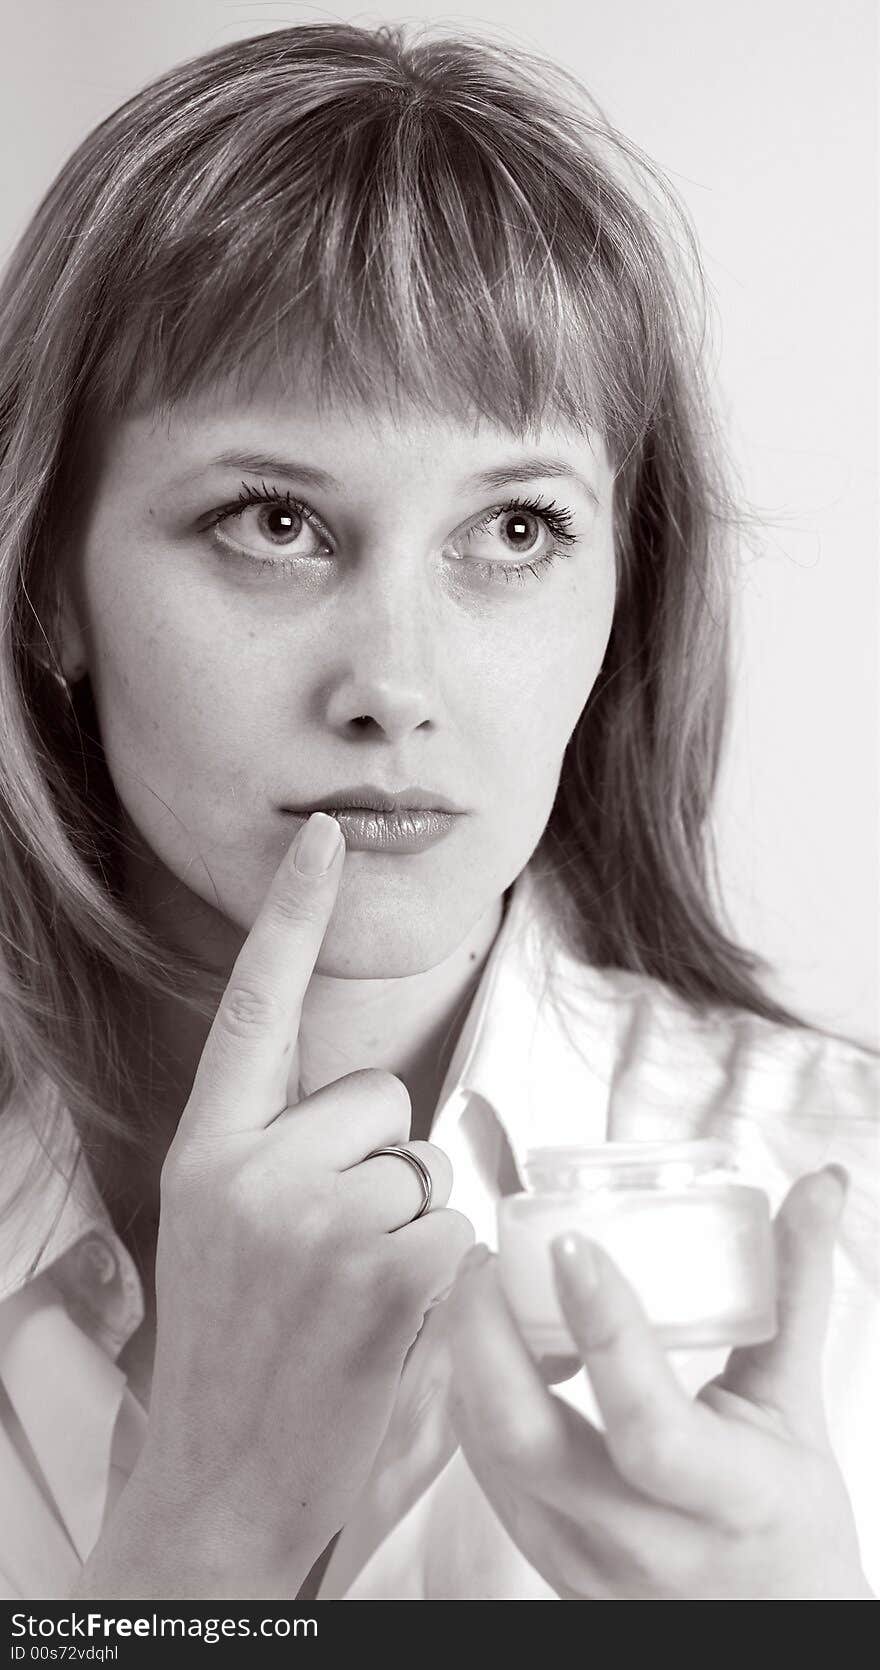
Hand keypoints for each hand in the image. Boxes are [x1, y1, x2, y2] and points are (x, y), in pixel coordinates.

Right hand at [127, 812, 472, 1595]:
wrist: (221, 1484)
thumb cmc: (235, 1354)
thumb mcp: (217, 1230)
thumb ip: (276, 1153)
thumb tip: (377, 1115)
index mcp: (207, 1150)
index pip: (256, 1007)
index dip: (292, 916)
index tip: (324, 838)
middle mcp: (255, 1169)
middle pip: (379, 1099)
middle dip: (376, 1164)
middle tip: (328, 1260)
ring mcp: (319, 1220)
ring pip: (423, 1166)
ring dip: (407, 1226)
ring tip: (346, 1303)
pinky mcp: (387, 1272)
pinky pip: (457, 1226)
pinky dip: (441, 1273)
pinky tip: (382, 1329)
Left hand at [444, 1167, 872, 1598]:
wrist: (770, 1630)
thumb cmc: (786, 1519)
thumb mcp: (797, 1405)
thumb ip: (797, 1289)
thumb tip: (819, 1184)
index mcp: (728, 1500)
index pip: (648, 1427)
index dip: (604, 1330)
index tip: (571, 1243)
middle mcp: (644, 1543)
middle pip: (528, 1442)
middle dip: (488, 1334)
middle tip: (494, 1253)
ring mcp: (581, 1561)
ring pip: (490, 1453)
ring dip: (471, 1356)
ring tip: (489, 1280)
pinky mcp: (543, 1561)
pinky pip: (486, 1470)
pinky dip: (477, 1394)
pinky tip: (497, 1341)